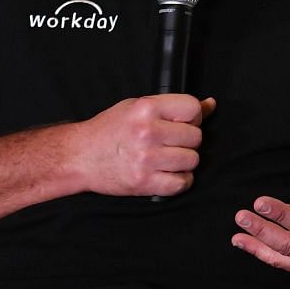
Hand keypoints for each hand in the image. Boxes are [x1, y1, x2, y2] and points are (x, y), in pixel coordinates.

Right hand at [74, 94, 212, 196]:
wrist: (78, 157)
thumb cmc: (108, 130)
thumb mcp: (137, 108)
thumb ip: (173, 107)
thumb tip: (210, 105)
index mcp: (145, 109)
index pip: (192, 108)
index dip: (192, 116)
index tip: (181, 123)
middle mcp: (147, 132)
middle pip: (196, 137)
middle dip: (187, 141)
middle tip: (169, 143)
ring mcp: (146, 159)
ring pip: (192, 160)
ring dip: (183, 162)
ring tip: (166, 158)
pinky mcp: (144, 182)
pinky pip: (181, 183)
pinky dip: (179, 181)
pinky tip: (166, 174)